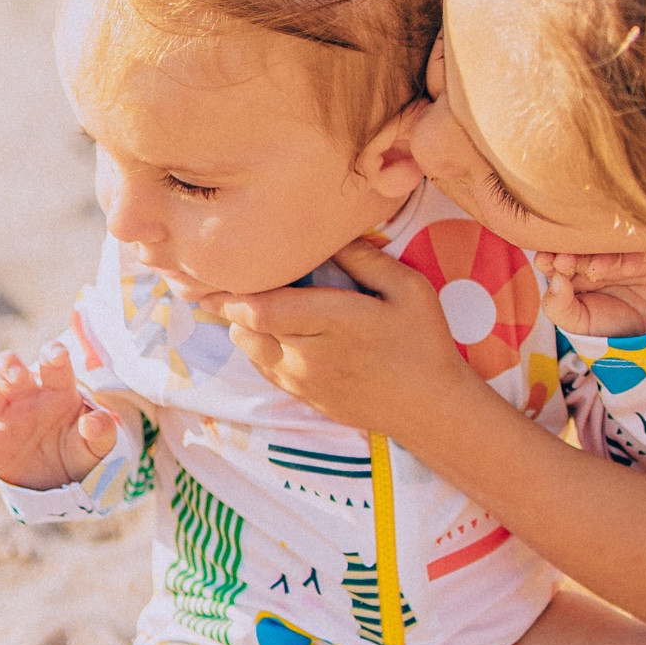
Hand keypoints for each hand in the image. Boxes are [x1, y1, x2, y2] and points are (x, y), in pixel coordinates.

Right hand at [0, 344, 117, 489]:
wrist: (63, 483)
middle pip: (9, 367)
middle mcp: (26, 394)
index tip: (56, 353)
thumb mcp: (100, 444)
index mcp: (57, 387)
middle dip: (9, 365)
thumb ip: (102, 431)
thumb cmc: (82, 450)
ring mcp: (4, 416)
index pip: (53, 362)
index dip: (52, 353)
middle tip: (16, 375)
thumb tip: (94, 422)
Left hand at [211, 236, 475, 437]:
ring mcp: (302, 380)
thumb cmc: (424, 343)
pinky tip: (269, 323)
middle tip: (214, 269)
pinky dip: (254, 342)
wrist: (431, 409)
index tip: (217, 263)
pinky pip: (261, 365)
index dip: (233, 288)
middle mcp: (308, 355)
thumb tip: (328, 235)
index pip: (262, 308)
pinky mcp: (302, 396)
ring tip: (248, 291)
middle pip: (245, 324)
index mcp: (333, 322)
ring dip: (242, 319)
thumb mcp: (408, 289)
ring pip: (247, 345)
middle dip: (229, 296)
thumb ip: (365, 259)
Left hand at [533, 250, 645, 341]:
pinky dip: (630, 254)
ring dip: (598, 254)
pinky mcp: (642, 249)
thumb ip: (559, 307)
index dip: (547, 258)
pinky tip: (629, 268)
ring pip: (604, 242)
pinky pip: (635, 243)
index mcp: (571, 272)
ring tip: (597, 270)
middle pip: (576, 245)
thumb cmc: (612, 324)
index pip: (553, 257)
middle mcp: (591, 256)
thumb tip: (553, 280)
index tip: (546, 262)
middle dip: (569, 252)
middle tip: (566, 261)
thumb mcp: (580, 323)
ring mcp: (616, 251)